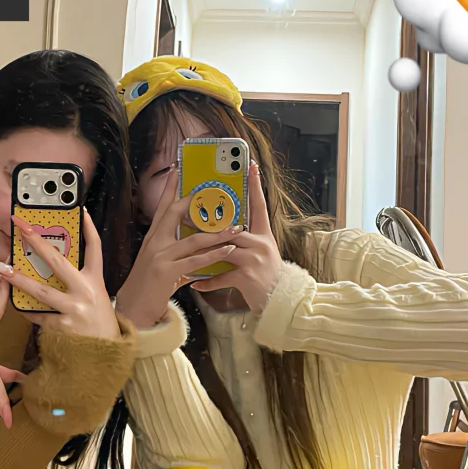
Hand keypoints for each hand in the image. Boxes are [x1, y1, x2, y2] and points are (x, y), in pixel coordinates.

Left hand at [0, 209, 121, 339]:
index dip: (88, 228)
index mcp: (95, 282)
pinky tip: (17, 306)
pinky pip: (37, 316)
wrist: (103, 357)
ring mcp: (73, 310)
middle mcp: (86, 292)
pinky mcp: (61, 327)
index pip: (95, 249)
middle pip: (58, 262)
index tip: (80, 211)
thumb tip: (50, 266)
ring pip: (40, 291)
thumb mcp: (95, 299)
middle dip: (37, 242)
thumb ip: (77, 284)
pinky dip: (26, 311)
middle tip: (22, 228)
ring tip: (1, 269)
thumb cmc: (97, 325)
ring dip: (18, 280)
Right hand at [114, 166, 239, 327]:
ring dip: (217, 232)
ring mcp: (160, 256)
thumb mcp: (162, 263)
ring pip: (193, 238)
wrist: (134, 308)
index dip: (169, 188)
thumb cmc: (149, 286)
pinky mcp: (168, 272)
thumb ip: (179, 252)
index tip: (177, 170)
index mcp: (153, 237)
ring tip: (236, 226)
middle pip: (174, 213)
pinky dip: (214, 255)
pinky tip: (228, 250)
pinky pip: (196, 261)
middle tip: (215, 190)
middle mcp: (155, 242)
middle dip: (194, 200)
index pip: (163, 207)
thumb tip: (199, 248)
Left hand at [193, 163, 282, 313]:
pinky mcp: (247, 278)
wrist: (281, 301)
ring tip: (185, 246)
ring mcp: (254, 260)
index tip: (251, 166)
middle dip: (210, 223)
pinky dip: (207, 281)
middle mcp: (260, 244)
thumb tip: (224, 227)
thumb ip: (244, 240)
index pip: (259, 205)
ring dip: (203, 250)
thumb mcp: (261, 252)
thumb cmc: (266, 276)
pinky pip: (221, 276)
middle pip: (233, 227)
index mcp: (264, 235)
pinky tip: (195, 282)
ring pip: (223, 249)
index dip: (255, 185)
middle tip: (190, 214)